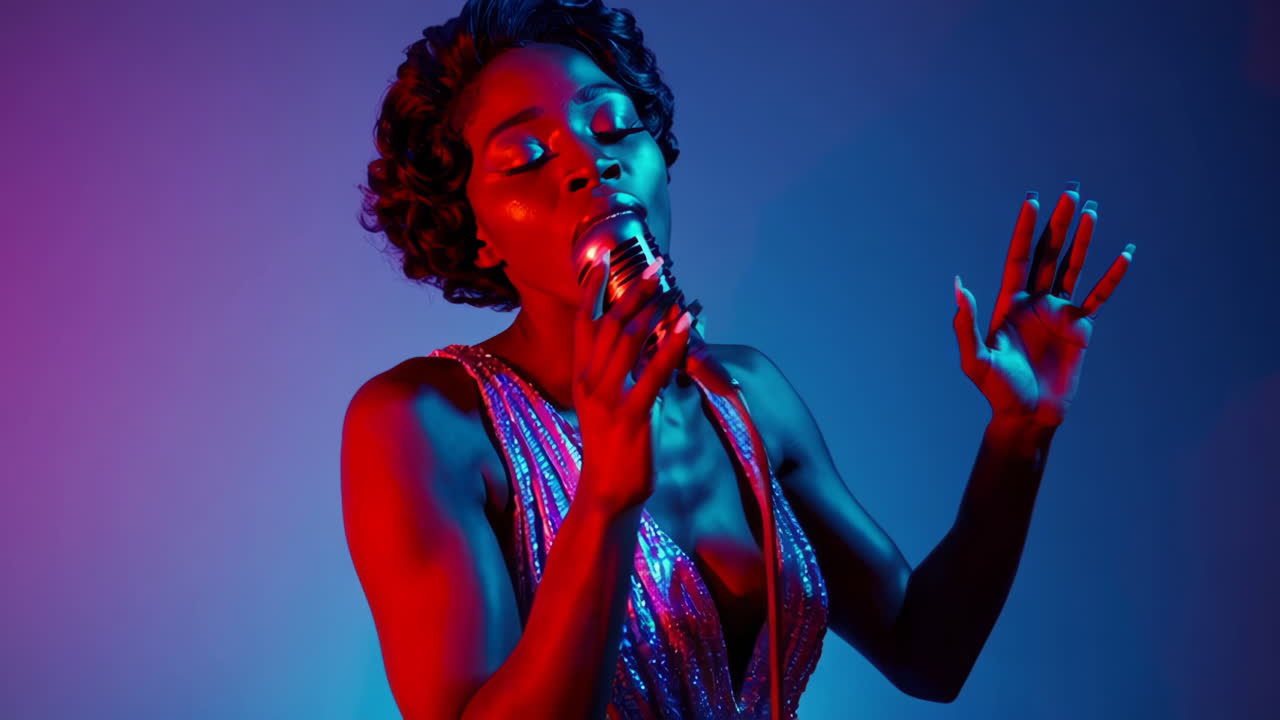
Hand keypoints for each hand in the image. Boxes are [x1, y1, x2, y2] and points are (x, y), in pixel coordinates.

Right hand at [572, 252, 690, 515]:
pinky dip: (671, 345)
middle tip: (658, 267)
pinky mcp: (631, 417)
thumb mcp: (616, 404)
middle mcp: (589, 383)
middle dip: (635, 290)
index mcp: (582, 377)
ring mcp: (607, 400)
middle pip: (610, 323)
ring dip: (655, 311)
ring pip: (628, 341)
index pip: (583, 323)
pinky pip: (652, 373)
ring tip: (676, 290)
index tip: (604, 260)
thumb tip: (659, 343)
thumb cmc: (617, 447)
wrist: (607, 494)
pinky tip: (687, 324)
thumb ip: (632, 374)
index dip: (592, 290)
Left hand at [952, 182, 1135, 426]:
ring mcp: (1057, 312)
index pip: (1018, 257)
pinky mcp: (1079, 328)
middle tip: (1071, 190)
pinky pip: (1098, 296)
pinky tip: (1125, 253)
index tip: (1032, 199)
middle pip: (1048, 254)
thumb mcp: (975, 360)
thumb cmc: (998, 391)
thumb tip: (958, 285)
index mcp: (1008, 303)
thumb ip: (965, 324)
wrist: (1028, 416)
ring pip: (1072, 267)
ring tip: (1092, 209)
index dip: (1024, 229)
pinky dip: (1112, 276)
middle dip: (1058, 223)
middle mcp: (1033, 301)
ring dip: (1082, 239)